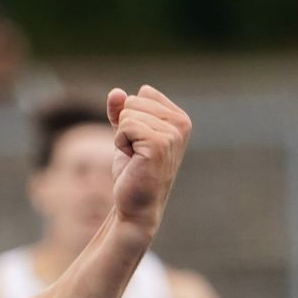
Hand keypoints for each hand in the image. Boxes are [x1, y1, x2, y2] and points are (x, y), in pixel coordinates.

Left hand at [105, 85, 191, 234]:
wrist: (135, 205)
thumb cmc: (133, 171)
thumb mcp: (126, 134)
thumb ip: (121, 110)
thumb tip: (116, 92)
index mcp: (179, 117)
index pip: (143, 93)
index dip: (131, 117)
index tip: (139, 141)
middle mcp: (181, 123)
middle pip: (134, 100)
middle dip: (125, 127)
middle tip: (136, 152)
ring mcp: (172, 133)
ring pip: (128, 113)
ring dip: (123, 137)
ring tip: (136, 157)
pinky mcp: (159, 143)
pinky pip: (126, 125)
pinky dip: (121, 143)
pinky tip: (133, 160)